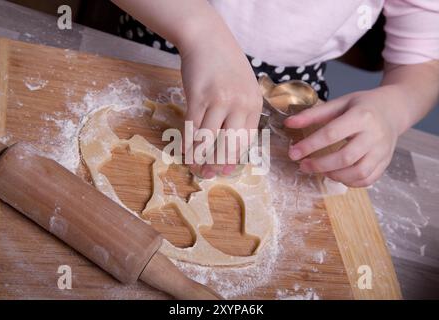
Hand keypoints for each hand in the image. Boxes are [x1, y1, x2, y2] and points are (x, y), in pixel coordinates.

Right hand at [179, 29, 261, 177]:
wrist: (207, 39)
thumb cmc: (225, 65)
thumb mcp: (244, 87)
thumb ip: (241, 112)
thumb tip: (230, 143)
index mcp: (254, 104)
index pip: (245, 140)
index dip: (233, 158)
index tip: (225, 169)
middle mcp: (239, 104)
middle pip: (229, 143)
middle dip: (217, 162)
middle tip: (208, 173)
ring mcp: (219, 100)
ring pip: (208, 138)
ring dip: (199, 155)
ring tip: (194, 165)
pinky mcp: (198, 97)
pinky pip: (192, 127)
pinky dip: (187, 142)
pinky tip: (184, 151)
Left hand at [284, 87, 404, 186]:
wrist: (393, 110)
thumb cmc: (362, 106)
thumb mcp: (339, 103)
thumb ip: (313, 114)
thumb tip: (288, 123)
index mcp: (361, 116)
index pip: (331, 134)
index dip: (309, 145)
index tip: (293, 153)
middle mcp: (374, 135)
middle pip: (345, 157)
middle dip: (320, 165)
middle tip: (303, 165)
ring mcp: (382, 151)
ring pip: (359, 172)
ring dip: (335, 175)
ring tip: (320, 170)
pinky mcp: (385, 162)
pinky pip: (368, 180)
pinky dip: (350, 182)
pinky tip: (337, 175)